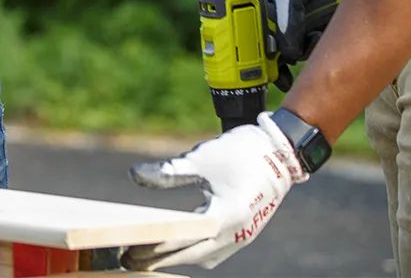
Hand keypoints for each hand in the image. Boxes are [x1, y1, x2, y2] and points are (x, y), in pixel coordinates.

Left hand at [125, 112, 306, 270]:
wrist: (280, 151)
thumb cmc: (240, 152)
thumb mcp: (200, 158)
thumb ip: (168, 172)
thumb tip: (134, 175)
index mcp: (226, 216)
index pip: (183, 239)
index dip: (156, 248)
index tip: (131, 251)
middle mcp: (238, 232)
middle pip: (193, 255)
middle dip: (161, 259)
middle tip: (130, 259)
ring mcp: (244, 235)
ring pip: (206, 257)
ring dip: (179, 258)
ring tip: (148, 255)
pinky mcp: (246, 232)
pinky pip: (217, 251)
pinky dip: (196, 252)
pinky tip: (177, 248)